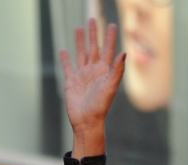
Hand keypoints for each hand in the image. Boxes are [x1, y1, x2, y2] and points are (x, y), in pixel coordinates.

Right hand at [59, 19, 124, 158]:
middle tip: (93, 19)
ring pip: (81, 54)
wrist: (87, 122)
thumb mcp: (110, 88)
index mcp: (105, 72)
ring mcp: (83, 76)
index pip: (109, 50)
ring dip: (80, 42)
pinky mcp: (72, 82)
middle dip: (94, 34)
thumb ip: (117, 71)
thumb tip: (124, 53)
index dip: (110, 38)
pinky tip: (64, 50)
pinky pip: (68, 67)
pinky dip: (65, 59)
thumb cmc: (100, 107)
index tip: (112, 25)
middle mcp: (94, 72)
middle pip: (94, 48)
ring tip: (79, 28)